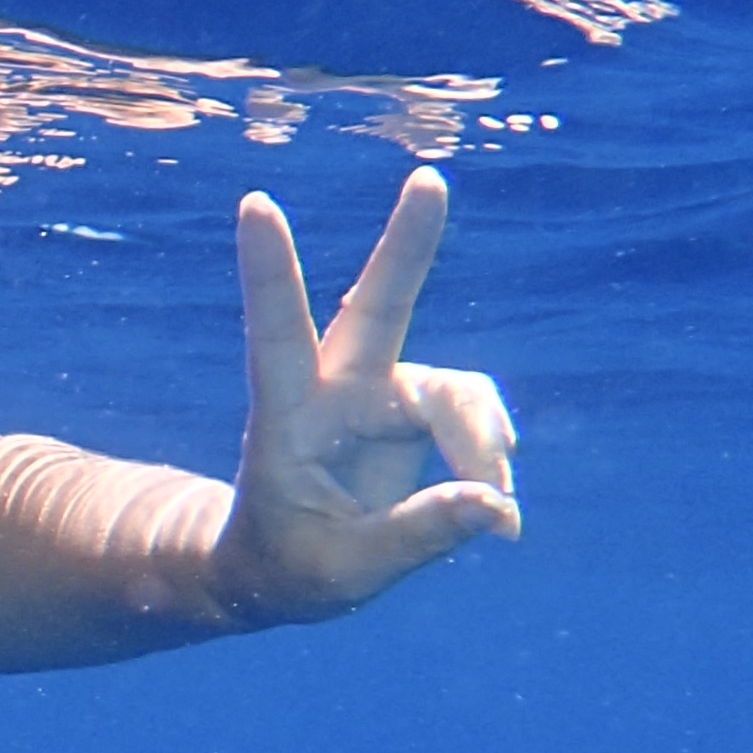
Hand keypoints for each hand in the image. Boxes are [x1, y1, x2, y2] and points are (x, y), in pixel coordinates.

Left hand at [213, 167, 520, 623]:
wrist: (282, 574)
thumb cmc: (289, 568)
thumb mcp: (343, 570)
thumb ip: (418, 536)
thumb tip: (498, 504)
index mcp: (285, 416)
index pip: (274, 333)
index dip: (269, 271)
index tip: (253, 202)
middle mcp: (336, 391)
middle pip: (379, 306)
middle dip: (407, 245)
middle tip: (430, 179)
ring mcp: (380, 396)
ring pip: (455, 393)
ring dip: (483, 444)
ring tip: (500, 514)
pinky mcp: (416, 415)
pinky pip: (473, 422)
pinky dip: (490, 460)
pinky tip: (498, 513)